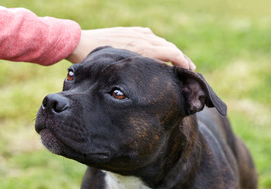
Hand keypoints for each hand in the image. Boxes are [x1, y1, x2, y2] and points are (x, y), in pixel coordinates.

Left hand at [66, 27, 195, 69]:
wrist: (80, 42)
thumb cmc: (98, 59)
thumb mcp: (121, 69)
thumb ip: (137, 69)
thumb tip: (152, 74)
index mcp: (143, 48)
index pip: (171, 53)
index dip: (183, 62)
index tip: (190, 71)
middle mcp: (142, 38)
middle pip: (168, 47)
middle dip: (180, 58)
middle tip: (188, 69)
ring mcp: (136, 33)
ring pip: (160, 41)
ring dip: (170, 51)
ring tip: (176, 61)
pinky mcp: (130, 32)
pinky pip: (149, 36)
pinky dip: (158, 44)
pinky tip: (157, 49)